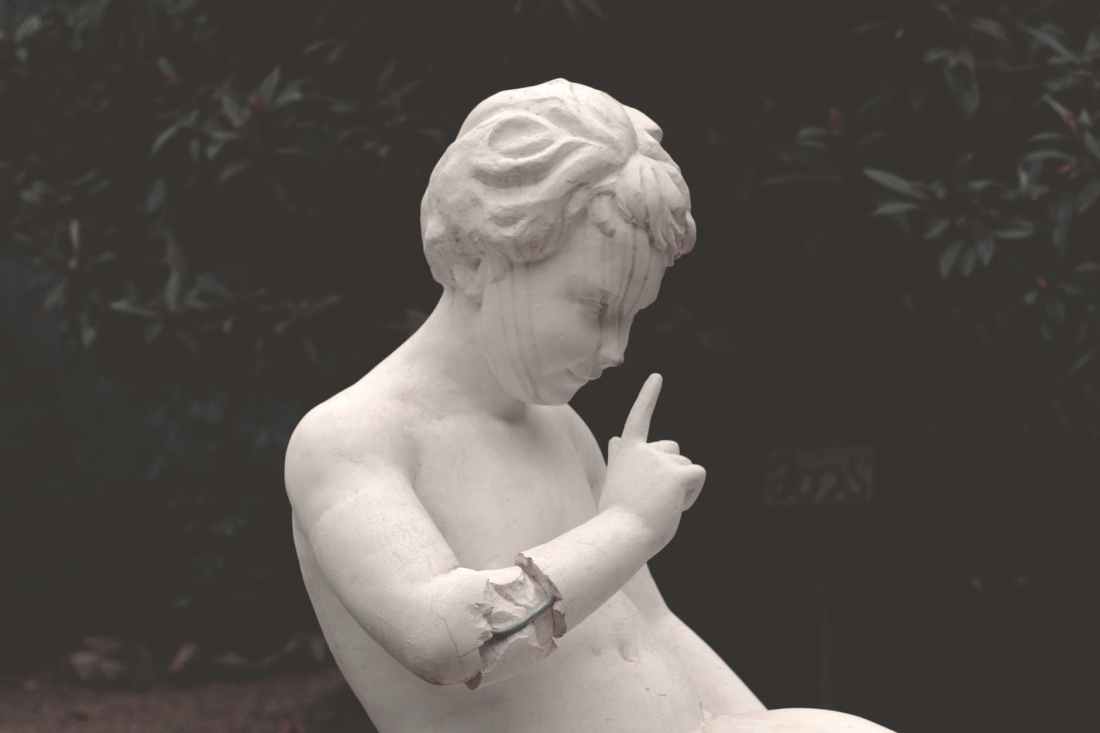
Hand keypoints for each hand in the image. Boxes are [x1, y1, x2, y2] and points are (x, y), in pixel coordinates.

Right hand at [598, 373, 706, 552]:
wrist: (620, 534)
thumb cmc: (617, 515)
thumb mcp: (614, 480)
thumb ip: (620, 457)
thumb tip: (616, 438)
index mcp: (626, 451)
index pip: (638, 418)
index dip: (648, 396)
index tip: (657, 377)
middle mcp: (643, 449)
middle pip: (674, 449)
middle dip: (673, 470)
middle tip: (654, 497)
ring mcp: (661, 459)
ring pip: (687, 466)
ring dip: (681, 488)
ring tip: (659, 505)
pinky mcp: (678, 473)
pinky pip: (697, 476)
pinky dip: (691, 494)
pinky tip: (674, 506)